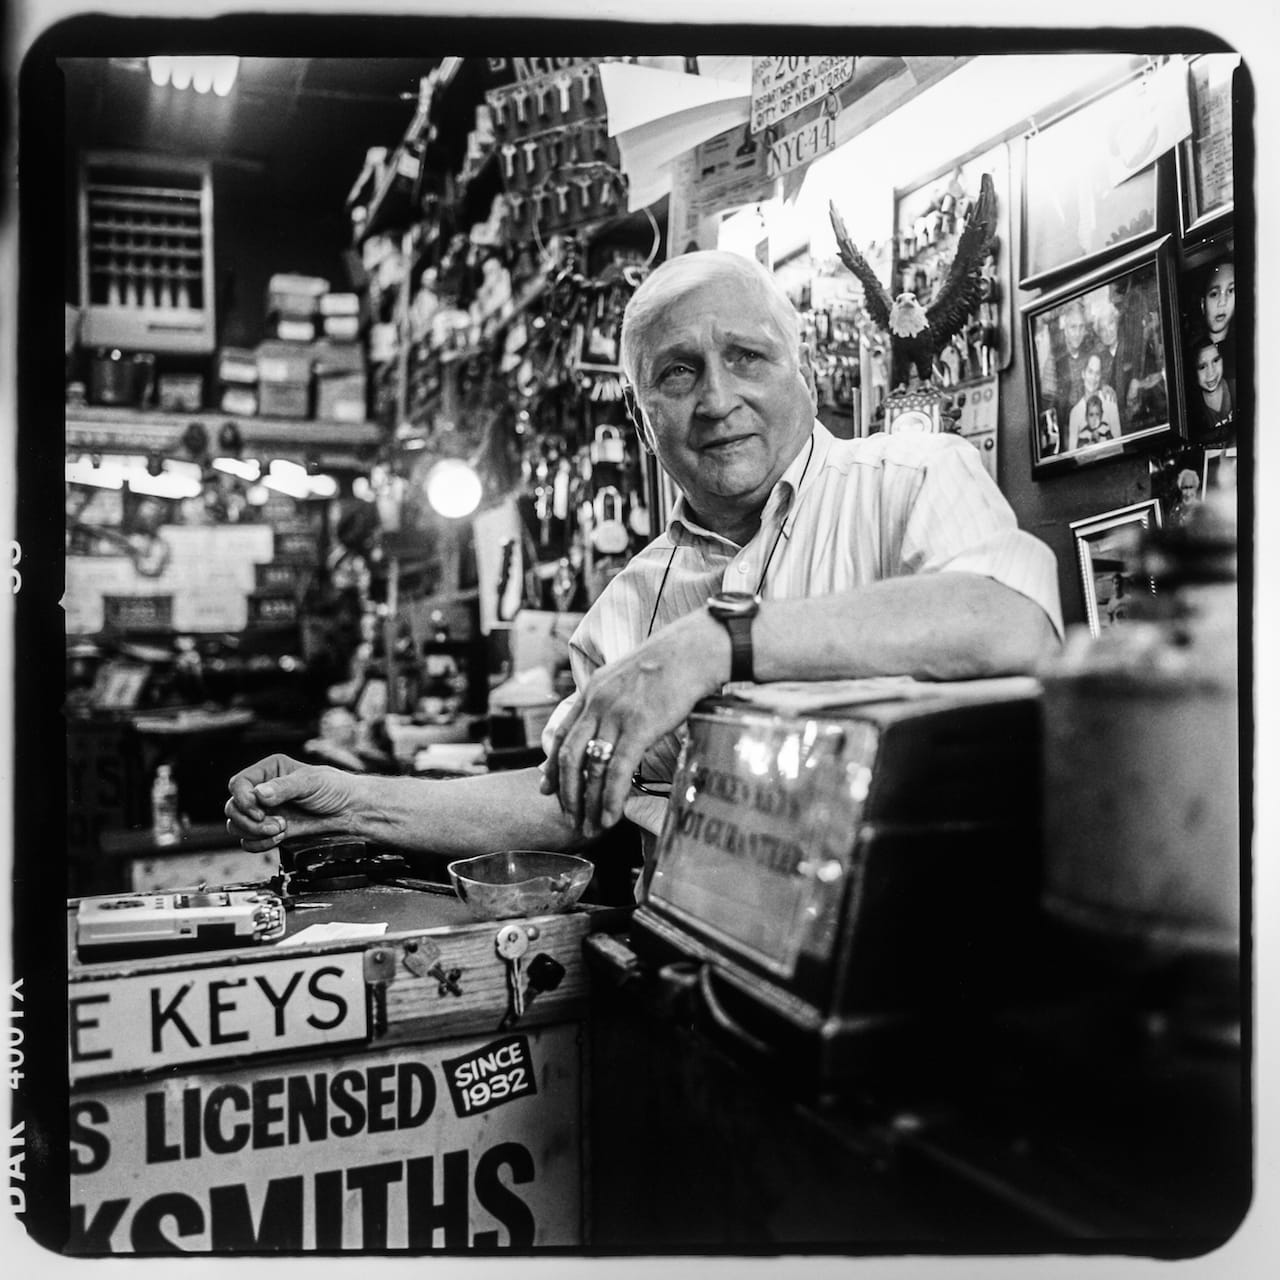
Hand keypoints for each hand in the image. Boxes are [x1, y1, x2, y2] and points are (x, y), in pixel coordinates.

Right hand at [225, 753, 358, 851]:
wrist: (349, 812)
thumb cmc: (334, 789)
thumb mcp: (310, 782)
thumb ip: (284, 787)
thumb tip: (259, 794)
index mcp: (268, 770)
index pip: (237, 784)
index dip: (243, 800)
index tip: (259, 810)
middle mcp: (262, 791)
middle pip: (232, 808)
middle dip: (250, 821)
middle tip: (277, 824)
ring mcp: (264, 812)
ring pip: (236, 826)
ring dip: (255, 832)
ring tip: (281, 829)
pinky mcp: (269, 830)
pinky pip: (248, 842)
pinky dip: (260, 843)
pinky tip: (280, 837)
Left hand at [540, 607, 728, 836]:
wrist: (696, 649)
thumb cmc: (672, 663)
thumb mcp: (630, 676)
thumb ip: (615, 699)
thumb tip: (615, 724)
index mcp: (593, 690)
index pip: (562, 734)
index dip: (552, 766)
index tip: (547, 789)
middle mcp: (597, 703)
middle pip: (568, 756)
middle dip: (566, 793)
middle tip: (569, 818)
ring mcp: (616, 715)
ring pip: (590, 768)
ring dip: (587, 803)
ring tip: (589, 826)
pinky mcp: (639, 727)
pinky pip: (617, 771)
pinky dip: (610, 798)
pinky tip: (610, 816)